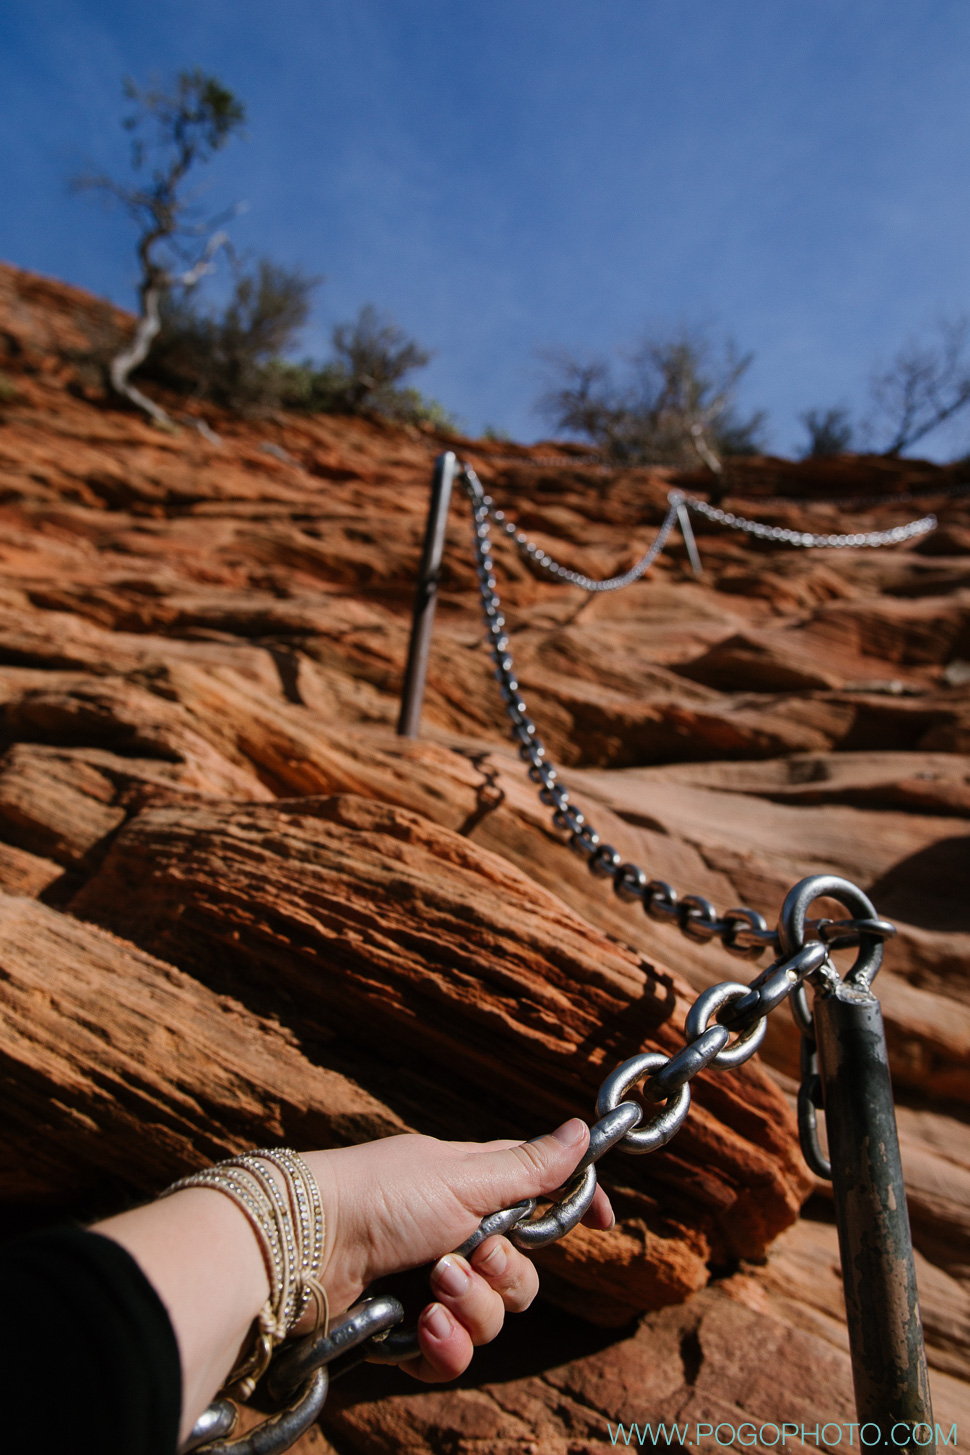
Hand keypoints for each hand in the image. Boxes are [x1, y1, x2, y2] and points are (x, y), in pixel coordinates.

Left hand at [299, 1118, 612, 1381]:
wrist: (306, 1245)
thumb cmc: (383, 1194)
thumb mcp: (465, 1177)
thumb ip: (528, 1168)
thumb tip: (583, 1129)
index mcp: (471, 1189)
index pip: (538, 1198)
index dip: (572, 1210)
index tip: (605, 1222)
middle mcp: (454, 1237)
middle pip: (520, 1275)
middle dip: (504, 1274)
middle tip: (471, 1254)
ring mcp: (428, 1287)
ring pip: (491, 1319)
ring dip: (470, 1308)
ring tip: (432, 1289)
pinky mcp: (405, 1332)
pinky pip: (452, 1355)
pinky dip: (443, 1345)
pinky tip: (419, 1327)